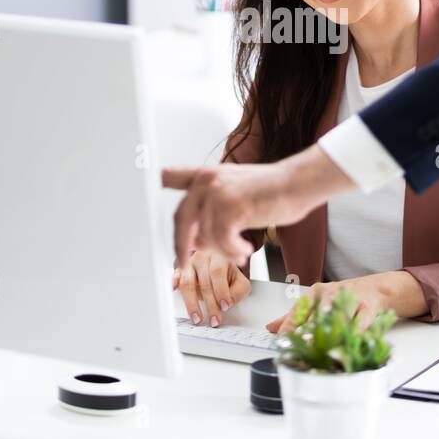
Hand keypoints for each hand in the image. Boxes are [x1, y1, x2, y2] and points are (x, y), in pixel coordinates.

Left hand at [162, 144, 354, 267]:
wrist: (297, 184)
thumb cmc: (272, 191)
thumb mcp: (237, 193)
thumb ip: (213, 210)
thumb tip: (196, 238)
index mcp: (207, 175)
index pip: (172, 176)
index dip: (153, 181)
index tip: (140, 184)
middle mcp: (208, 181)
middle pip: (180, 219)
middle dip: (181, 246)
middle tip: (182, 263)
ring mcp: (218, 192)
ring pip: (206, 236)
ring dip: (222, 250)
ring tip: (239, 251)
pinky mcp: (231, 207)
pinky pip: (221, 241)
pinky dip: (232, 251)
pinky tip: (245, 248)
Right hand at [173, 248, 249, 326]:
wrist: (213, 264)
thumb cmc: (226, 275)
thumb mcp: (239, 282)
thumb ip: (239, 291)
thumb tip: (229, 301)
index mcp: (220, 257)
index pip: (218, 272)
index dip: (221, 290)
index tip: (225, 306)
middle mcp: (203, 257)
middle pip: (204, 282)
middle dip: (210, 304)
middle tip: (214, 320)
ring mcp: (189, 263)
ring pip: (187, 283)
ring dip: (192, 303)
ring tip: (197, 318)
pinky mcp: (179, 269)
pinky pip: (174, 276)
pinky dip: (174, 283)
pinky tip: (174, 290)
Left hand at [265, 272, 426, 333]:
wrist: (374, 288)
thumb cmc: (341, 297)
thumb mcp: (316, 302)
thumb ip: (294, 316)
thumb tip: (270, 327)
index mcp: (317, 292)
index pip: (300, 307)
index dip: (291, 323)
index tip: (283, 338)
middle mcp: (332, 294)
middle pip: (318, 311)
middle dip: (309, 328)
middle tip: (301, 343)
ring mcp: (351, 300)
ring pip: (339, 316)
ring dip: (331, 331)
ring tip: (321, 345)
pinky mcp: (368, 309)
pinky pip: (361, 322)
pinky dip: (354, 333)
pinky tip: (347, 342)